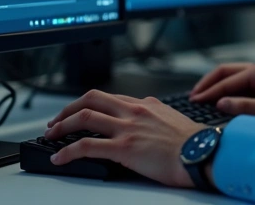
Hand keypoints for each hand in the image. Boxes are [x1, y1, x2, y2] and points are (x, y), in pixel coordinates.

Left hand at [45, 90, 204, 187]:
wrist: (204, 153)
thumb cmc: (193, 143)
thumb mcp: (173, 118)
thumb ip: (155, 114)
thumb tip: (148, 114)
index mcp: (144, 104)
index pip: (108, 97)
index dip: (88, 104)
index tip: (78, 112)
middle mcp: (133, 111)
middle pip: (90, 99)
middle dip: (68, 109)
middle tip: (57, 120)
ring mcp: (127, 128)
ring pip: (84, 117)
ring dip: (62, 126)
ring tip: (51, 135)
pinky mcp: (124, 148)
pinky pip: (86, 146)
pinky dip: (67, 151)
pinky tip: (59, 158)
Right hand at [189, 63, 254, 118]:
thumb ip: (244, 106)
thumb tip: (221, 103)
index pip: (225, 81)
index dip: (208, 92)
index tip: (194, 101)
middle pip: (223, 72)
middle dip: (207, 83)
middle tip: (193, 96)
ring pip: (229, 75)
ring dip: (215, 84)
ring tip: (201, 96)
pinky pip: (237, 83)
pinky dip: (225, 88)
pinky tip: (219, 98)